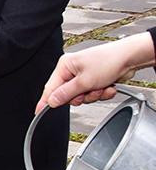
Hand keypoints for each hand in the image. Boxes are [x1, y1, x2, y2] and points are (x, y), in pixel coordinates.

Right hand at [36, 32, 155, 112]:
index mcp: (65, 66)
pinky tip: (108, 86)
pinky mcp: (94, 80)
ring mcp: (84, 75)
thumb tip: (51, 101)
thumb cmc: (109, 61)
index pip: (51, 87)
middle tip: (89, 91)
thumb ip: (66, 93)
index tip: (38, 112)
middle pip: (68, 94)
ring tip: (101, 87)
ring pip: (82, 96)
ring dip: (94, 95)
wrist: (130, 58)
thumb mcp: (84, 81)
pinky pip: (92, 94)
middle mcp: (72, 70)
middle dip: (81, 97)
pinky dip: (101, 93)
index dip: (45, 101)